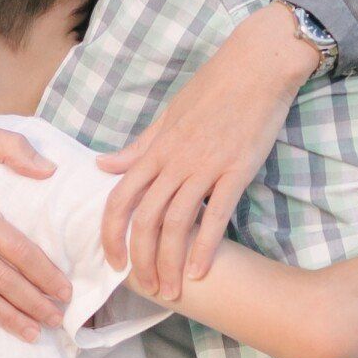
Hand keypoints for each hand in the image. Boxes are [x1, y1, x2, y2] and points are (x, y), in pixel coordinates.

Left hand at [97, 2, 316, 297]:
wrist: (254, 66)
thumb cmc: (211, 88)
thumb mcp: (167, 116)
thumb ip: (137, 148)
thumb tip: (103, 165)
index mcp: (154, 149)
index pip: (119, 198)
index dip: (110, 234)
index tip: (112, 262)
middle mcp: (173, 161)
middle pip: (144, 219)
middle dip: (140, 260)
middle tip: (146, 289)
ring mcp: (204, 167)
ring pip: (176, 223)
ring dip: (169, 262)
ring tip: (172, 291)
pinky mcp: (236, 171)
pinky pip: (217, 215)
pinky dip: (206, 247)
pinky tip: (201, 272)